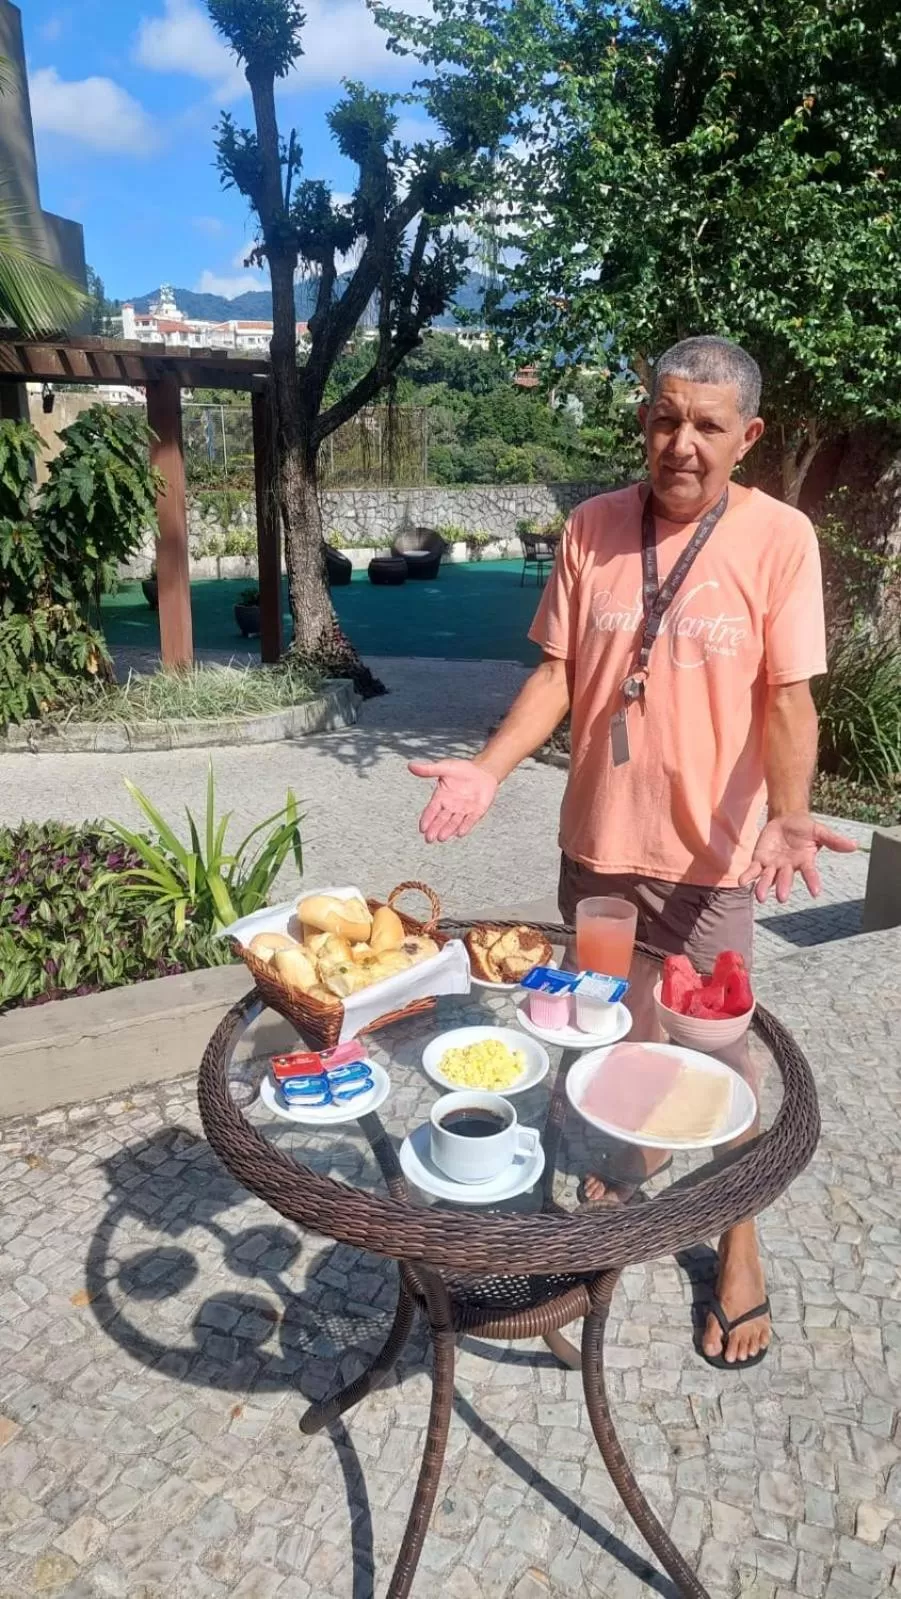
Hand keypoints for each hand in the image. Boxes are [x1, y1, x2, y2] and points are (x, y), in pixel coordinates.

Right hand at [409, 758, 498, 842]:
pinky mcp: (476, 812)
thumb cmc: (462, 770)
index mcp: (441, 798)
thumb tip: (410, 765)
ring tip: (441, 837)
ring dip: (448, 830)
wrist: (483, 772)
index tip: (422, 828)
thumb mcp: (445, 767)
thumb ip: (429, 769)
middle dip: (435, 829)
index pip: (431, 810)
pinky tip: (460, 833)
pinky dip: (465, 826)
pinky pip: (470, 820)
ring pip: (454, 823)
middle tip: (429, 838)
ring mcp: (463, 811)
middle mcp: (450, 807)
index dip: (427, 819)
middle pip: (441, 820)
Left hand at [740, 812, 856, 903]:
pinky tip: (742, 881)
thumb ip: (834, 840)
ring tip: (760, 897)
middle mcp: (788, 867)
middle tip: (782, 898)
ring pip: (768, 879)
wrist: (786, 819)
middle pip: (785, 879)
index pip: (810, 873)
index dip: (812, 882)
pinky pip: (753, 870)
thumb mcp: (819, 831)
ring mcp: (773, 865)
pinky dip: (747, 876)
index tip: (816, 893)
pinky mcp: (760, 860)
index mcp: (804, 861)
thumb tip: (855, 845)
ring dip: (763, 887)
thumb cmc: (805, 828)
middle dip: (783, 887)